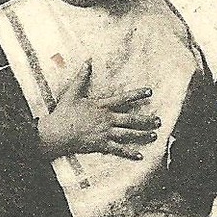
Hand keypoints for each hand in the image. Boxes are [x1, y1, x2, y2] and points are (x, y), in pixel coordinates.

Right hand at [36, 59, 159, 159]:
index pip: (123, 98)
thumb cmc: (64, 113)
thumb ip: (82, 77)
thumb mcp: (73, 92)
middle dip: (146, 120)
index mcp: (102, 106)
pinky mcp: (101, 144)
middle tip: (159, 121)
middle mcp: (107, 119)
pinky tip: (140, 156)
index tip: (150, 92)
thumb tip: (88, 60)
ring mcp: (105, 133)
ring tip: (154, 135)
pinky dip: (130, 153)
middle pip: (131, 119)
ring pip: (128, 134)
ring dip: (142, 135)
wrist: (57, 133)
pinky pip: (118, 149)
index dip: (137, 94)